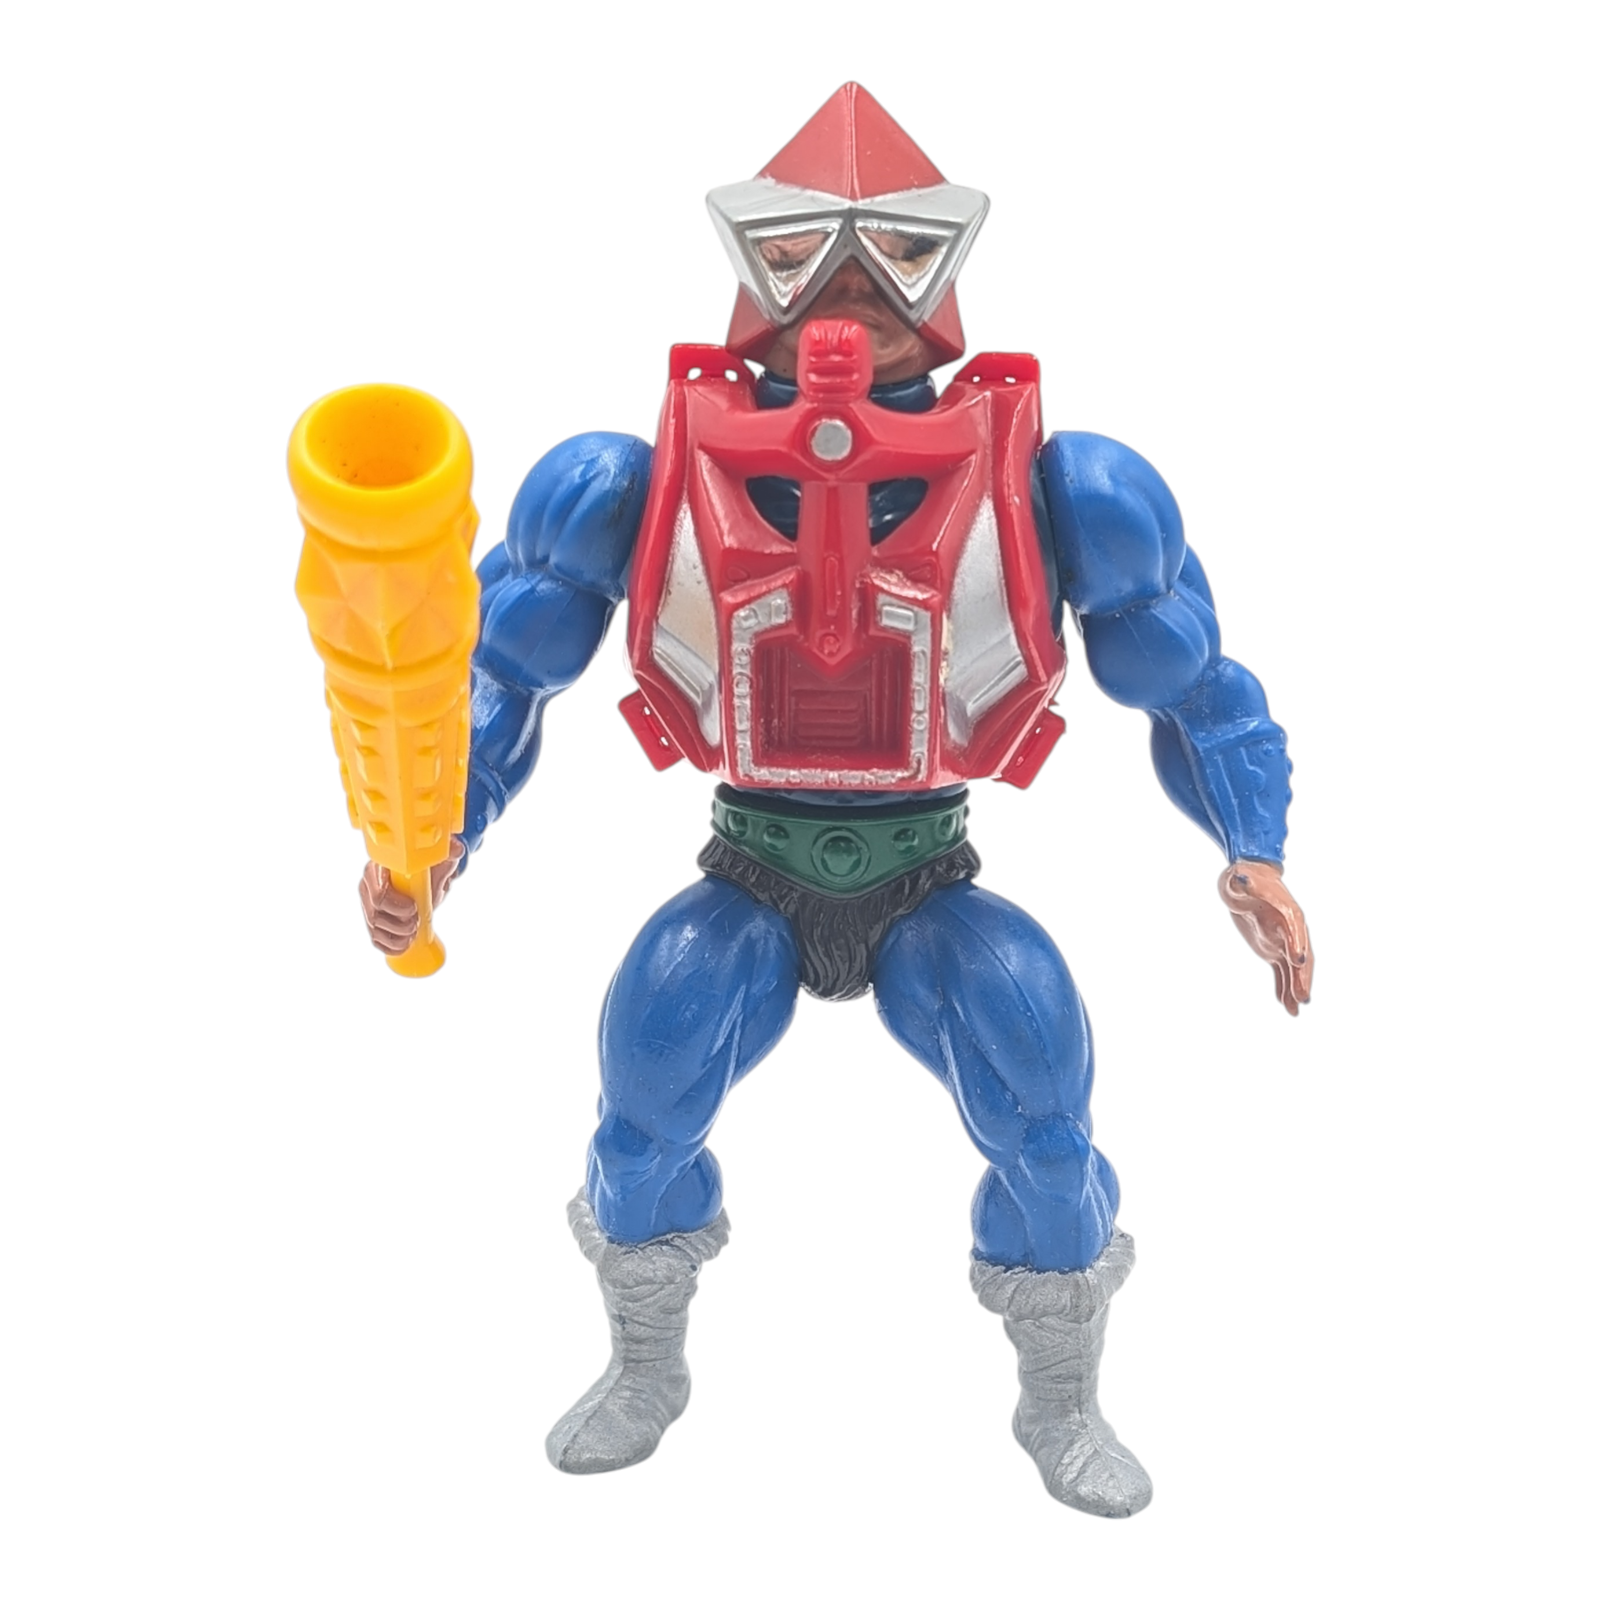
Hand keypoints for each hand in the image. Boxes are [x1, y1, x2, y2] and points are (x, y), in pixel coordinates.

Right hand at [358, 839, 465, 956]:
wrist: (424, 883)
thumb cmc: (427, 871)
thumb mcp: (438, 862)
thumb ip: (447, 853)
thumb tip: (456, 848)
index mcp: (380, 868)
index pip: (378, 892)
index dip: (396, 905)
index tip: (414, 908)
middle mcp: (369, 886)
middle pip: (376, 914)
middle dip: (399, 922)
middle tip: (417, 921)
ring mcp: (368, 905)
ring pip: (375, 928)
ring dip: (398, 935)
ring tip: (414, 931)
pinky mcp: (372, 922)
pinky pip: (376, 939)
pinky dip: (392, 945)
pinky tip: (406, 943)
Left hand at [1218, 860, 1312, 1015]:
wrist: (1248, 877)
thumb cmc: (1243, 876)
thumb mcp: (1238, 878)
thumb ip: (1242, 882)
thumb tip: (1240, 877)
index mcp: (1286, 910)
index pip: (1294, 929)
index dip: (1296, 944)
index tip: (1298, 961)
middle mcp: (1290, 927)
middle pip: (1301, 953)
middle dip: (1302, 976)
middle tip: (1303, 997)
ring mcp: (1283, 939)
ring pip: (1293, 968)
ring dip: (1295, 987)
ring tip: (1295, 1010)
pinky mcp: (1273, 948)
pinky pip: (1282, 970)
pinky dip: (1283, 987)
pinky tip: (1286, 1006)